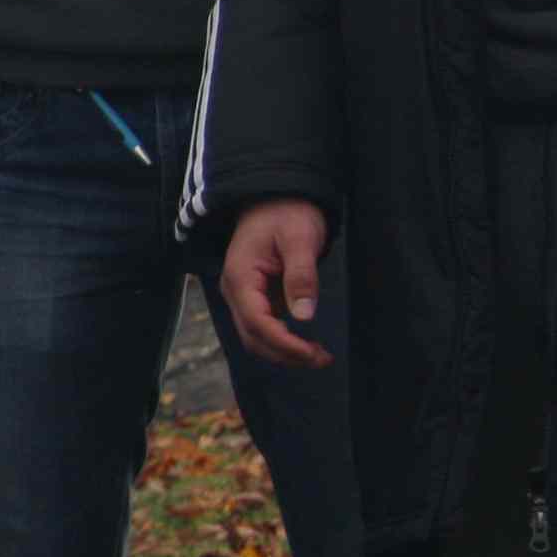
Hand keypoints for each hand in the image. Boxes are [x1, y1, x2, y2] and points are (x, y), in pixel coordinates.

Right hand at [220, 197, 334, 368]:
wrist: (274, 197)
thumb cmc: (287, 213)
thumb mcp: (300, 239)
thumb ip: (301, 277)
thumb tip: (304, 316)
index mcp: (241, 277)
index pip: (257, 322)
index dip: (284, 343)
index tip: (311, 353)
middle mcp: (234, 290)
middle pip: (253, 336)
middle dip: (285, 354)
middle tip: (322, 359)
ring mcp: (242, 294)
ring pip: (255, 336)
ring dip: (283, 352)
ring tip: (318, 356)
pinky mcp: (254, 296)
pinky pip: (262, 327)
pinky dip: (282, 340)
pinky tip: (305, 343)